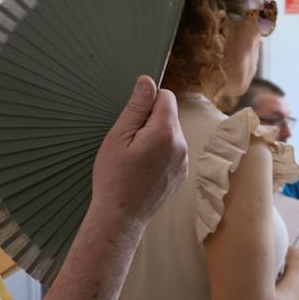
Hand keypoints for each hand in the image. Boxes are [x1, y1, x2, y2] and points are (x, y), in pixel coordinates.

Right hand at [90, 76, 187, 239]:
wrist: (121, 217)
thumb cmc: (114, 178)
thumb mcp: (118, 137)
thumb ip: (136, 107)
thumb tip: (147, 82)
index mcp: (167, 132)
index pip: (166, 97)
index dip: (147, 102)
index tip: (132, 119)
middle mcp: (182, 145)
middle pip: (169, 116)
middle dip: (150, 121)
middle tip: (129, 142)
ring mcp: (184, 161)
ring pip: (171, 134)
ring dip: (155, 137)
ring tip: (135, 158)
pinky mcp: (181, 174)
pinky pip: (172, 152)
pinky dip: (159, 154)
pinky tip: (142, 168)